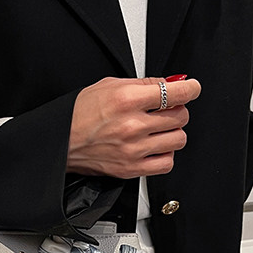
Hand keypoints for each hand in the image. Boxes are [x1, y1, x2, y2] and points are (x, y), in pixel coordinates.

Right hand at [67, 76, 201, 177]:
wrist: (61, 141)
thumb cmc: (80, 114)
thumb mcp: (109, 86)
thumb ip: (144, 84)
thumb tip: (170, 83)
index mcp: (126, 100)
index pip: (175, 93)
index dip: (190, 89)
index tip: (192, 88)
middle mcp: (132, 125)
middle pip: (180, 116)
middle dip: (177, 109)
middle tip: (166, 109)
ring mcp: (133, 149)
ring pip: (178, 139)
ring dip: (173, 132)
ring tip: (158, 129)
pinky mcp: (131, 169)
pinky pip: (167, 163)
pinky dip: (166, 154)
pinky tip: (154, 146)